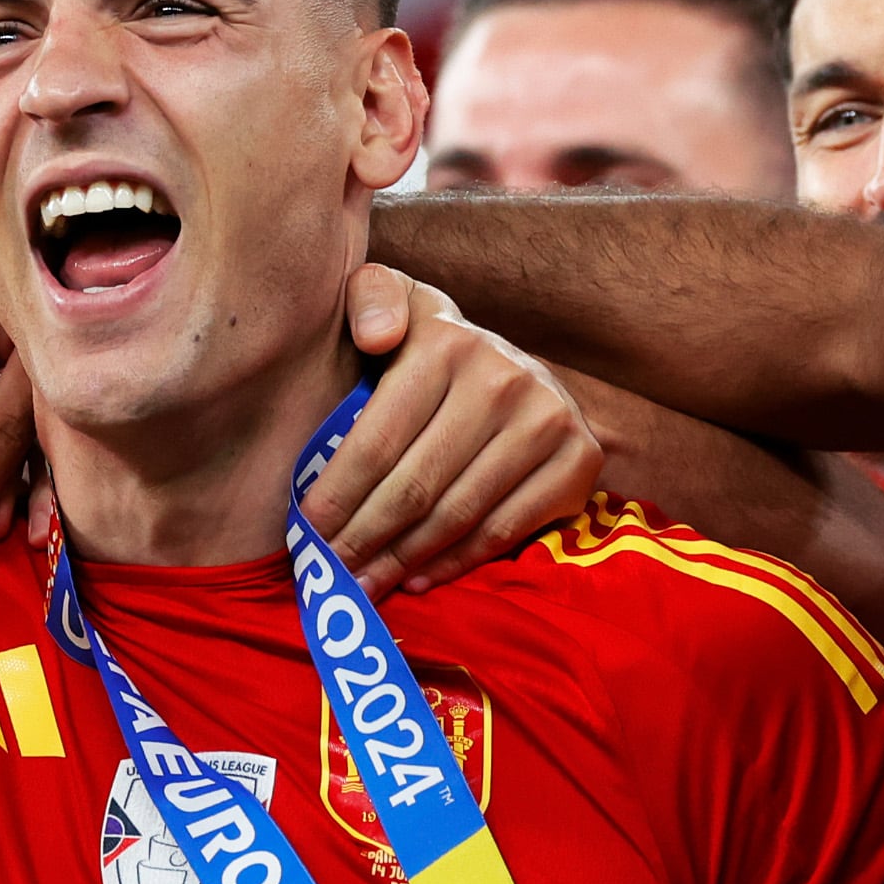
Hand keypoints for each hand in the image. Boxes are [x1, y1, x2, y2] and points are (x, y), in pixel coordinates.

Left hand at [302, 268, 602, 592]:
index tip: (305, 535)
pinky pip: (504, 530)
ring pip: (457, 514)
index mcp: (448, 343)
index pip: (378, 440)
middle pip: (415, 486)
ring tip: (365, 585)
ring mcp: (547, 422)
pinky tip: (417, 578)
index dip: (337, 495)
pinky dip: (454, 562)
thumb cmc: (435, 349)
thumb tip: (376, 336)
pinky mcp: (579, 461)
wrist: (523, 369)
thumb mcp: (400, 302)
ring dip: (402, 559)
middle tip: (331, 575)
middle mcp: (503, 380)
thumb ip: (371, 298)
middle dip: (363, 538)